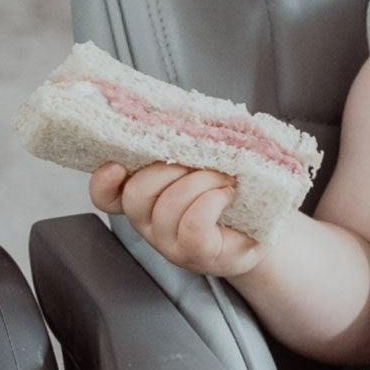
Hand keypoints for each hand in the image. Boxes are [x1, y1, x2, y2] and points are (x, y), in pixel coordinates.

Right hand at [88, 162, 267, 277]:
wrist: (265, 231)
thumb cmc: (235, 193)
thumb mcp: (208, 163)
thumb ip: (188, 145)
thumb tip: (185, 116)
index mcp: (147, 199)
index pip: (107, 196)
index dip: (103, 182)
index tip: (116, 165)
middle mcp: (151, 223)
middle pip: (136, 193)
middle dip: (169, 170)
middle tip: (205, 164)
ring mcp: (171, 242)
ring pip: (168, 205)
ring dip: (202, 181)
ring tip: (225, 180)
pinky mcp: (197, 253)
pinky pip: (194, 223)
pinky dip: (212, 200)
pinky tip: (227, 196)